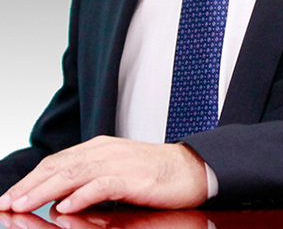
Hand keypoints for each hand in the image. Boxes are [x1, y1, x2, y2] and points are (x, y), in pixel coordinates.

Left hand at [0, 136, 207, 214]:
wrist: (190, 168)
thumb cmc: (152, 174)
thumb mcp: (115, 173)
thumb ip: (87, 181)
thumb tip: (57, 199)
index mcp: (98, 148)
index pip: (56, 162)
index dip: (30, 179)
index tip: (9, 197)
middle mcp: (105, 151)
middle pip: (59, 166)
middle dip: (30, 186)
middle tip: (7, 203)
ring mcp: (119, 162)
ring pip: (74, 174)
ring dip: (45, 191)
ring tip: (24, 205)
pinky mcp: (134, 177)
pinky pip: (103, 184)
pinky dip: (82, 195)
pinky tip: (66, 206)